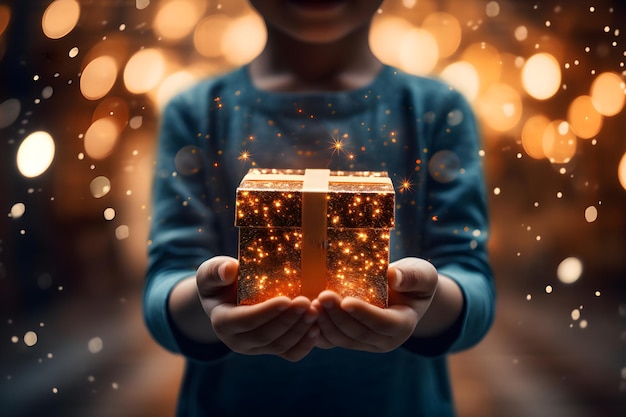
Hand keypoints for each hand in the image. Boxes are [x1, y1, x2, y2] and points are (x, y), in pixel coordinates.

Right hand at [196, 256, 319, 360]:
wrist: (226, 298)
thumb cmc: (220, 280)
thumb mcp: (212, 272)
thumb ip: (216, 270)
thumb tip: (229, 270)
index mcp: (222, 322)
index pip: (245, 321)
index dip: (266, 312)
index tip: (286, 299)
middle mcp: (237, 341)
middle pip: (265, 336)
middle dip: (288, 320)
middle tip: (307, 302)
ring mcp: (255, 348)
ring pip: (280, 346)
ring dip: (300, 330)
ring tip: (314, 310)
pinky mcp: (270, 350)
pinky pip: (290, 354)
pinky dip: (305, 344)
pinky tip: (316, 328)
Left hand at [312, 257, 438, 352]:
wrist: (402, 292)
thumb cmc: (412, 279)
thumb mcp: (421, 274)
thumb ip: (412, 276)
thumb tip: (393, 276)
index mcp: (403, 325)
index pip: (382, 323)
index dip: (364, 313)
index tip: (346, 301)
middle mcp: (383, 341)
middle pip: (357, 333)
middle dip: (338, 316)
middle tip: (322, 296)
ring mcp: (364, 344)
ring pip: (340, 339)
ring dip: (324, 322)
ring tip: (310, 303)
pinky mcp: (346, 341)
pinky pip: (328, 340)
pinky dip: (316, 328)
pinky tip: (305, 312)